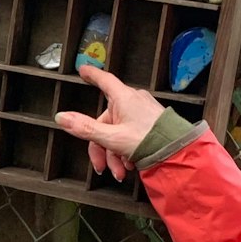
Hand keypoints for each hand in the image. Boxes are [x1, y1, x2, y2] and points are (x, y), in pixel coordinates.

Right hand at [55, 66, 164, 181]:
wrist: (178, 153)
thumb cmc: (149, 141)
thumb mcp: (111, 138)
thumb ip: (85, 128)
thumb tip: (61, 117)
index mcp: (123, 98)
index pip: (103, 80)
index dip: (92, 75)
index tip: (83, 70)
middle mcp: (134, 101)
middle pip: (106, 121)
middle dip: (102, 147)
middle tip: (102, 166)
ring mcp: (143, 112)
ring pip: (118, 132)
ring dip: (114, 154)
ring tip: (120, 171)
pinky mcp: (151, 124)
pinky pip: (131, 134)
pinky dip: (126, 151)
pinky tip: (129, 165)